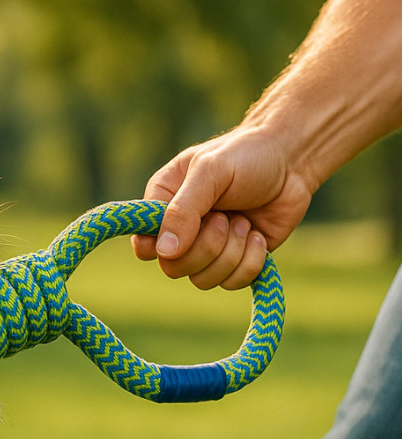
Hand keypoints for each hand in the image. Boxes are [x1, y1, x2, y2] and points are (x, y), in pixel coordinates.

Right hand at [134, 126, 313, 288]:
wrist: (293, 160)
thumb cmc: (246, 155)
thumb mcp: (210, 172)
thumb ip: (183, 210)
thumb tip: (164, 252)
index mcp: (163, 205)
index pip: (144, 245)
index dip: (160, 247)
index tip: (185, 231)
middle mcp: (181, 231)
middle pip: (173, 268)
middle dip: (206, 247)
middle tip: (225, 217)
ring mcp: (208, 249)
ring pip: (203, 280)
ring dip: (231, 253)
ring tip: (245, 223)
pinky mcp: (236, 261)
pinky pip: (232, 283)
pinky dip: (250, 262)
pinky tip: (258, 236)